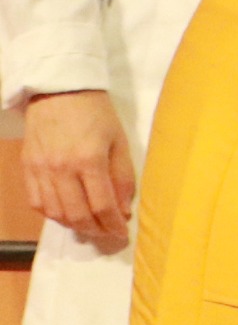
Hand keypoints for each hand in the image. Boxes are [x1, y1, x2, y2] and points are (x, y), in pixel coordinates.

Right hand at [21, 90, 135, 249]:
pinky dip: (52, 214)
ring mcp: (40, 169)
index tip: (122, 233)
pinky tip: (66, 212)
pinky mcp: (27, 167)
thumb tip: (123, 210)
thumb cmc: (96, 113)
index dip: (113, 225)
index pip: (102, 206)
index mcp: (89, 160)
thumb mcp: (120, 141)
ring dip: (74, 225)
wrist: (59, 90)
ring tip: (90, 225)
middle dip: (95, 230)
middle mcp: (61, 168)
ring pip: (55, 213)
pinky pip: (36, 202)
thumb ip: (122, 177)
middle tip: (108, 233)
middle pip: (76, 215)